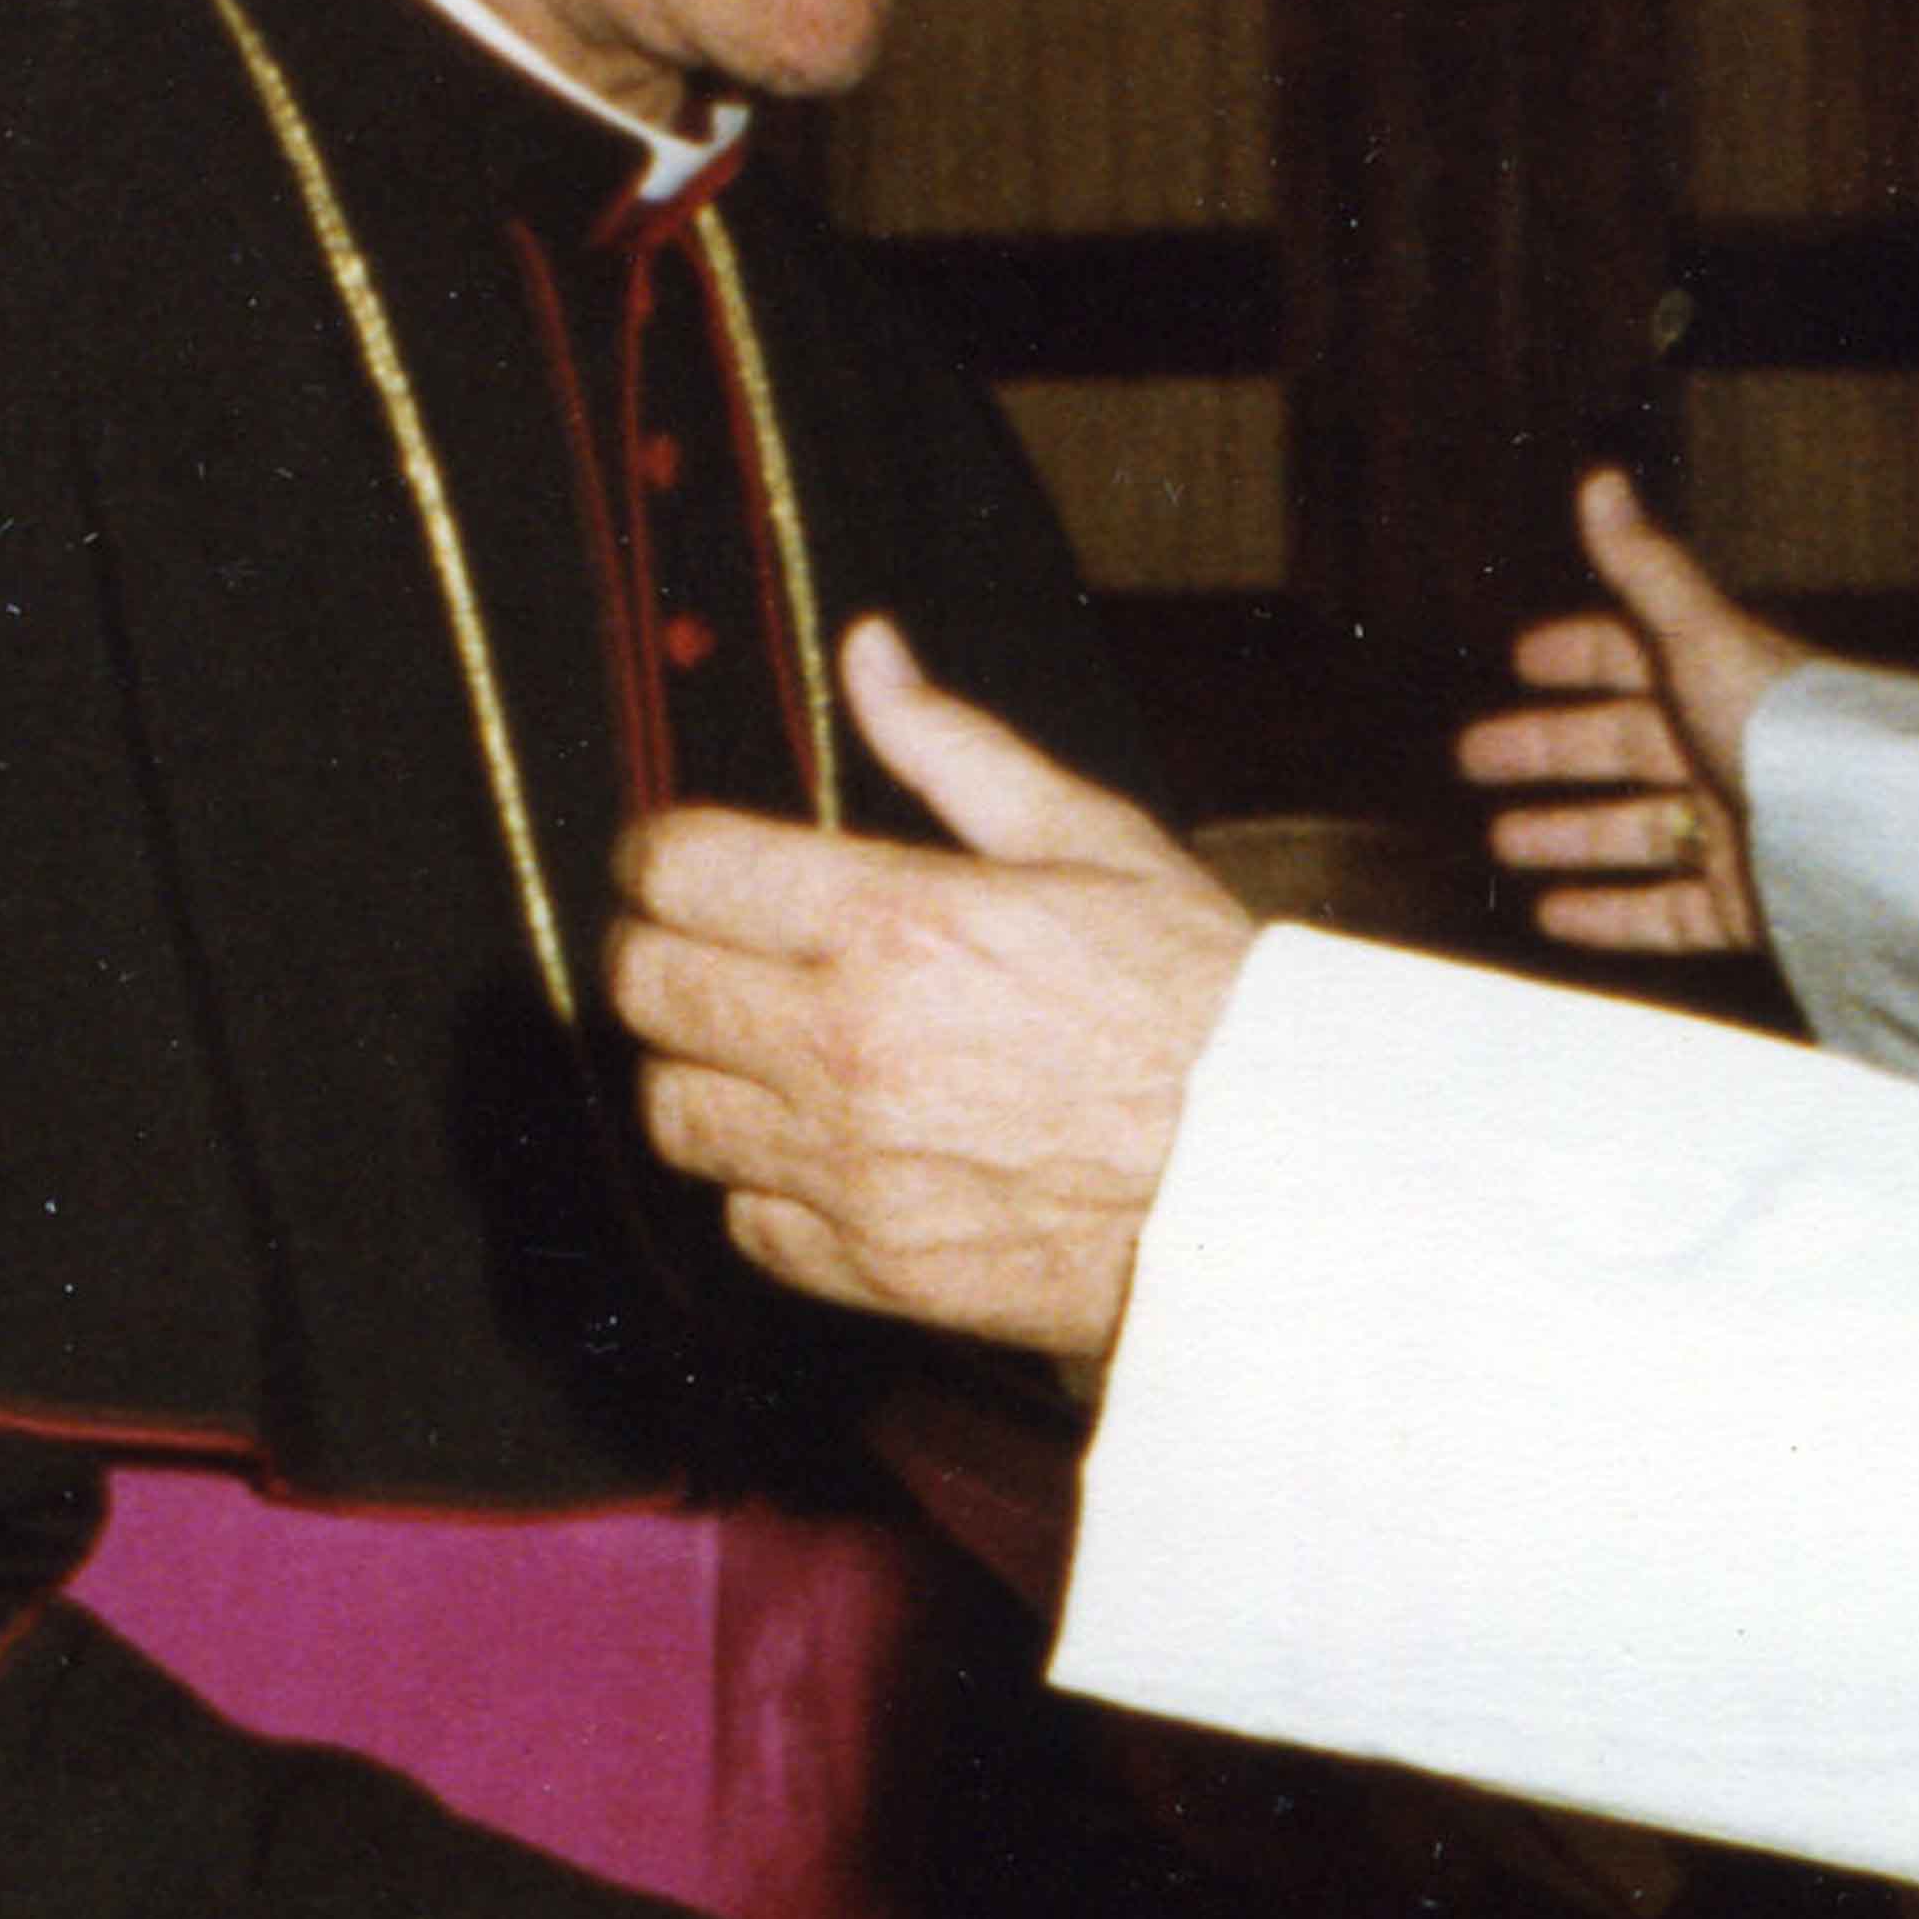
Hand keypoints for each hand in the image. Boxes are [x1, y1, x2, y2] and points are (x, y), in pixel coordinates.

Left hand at [615, 618, 1255, 1355]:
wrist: (1273, 1173)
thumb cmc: (1195, 996)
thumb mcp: (1088, 837)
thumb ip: (951, 746)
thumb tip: (866, 654)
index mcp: (890, 922)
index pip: (678, 869)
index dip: (661, 852)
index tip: (682, 861)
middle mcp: (846, 1045)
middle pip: (645, 987)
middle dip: (659, 951)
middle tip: (709, 946)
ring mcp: (850, 1166)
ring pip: (674, 1111)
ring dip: (702, 1071)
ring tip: (768, 1051)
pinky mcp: (871, 1265)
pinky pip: (744, 1221)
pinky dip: (764, 1186)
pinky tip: (827, 1150)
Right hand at [1456, 468, 1812, 955]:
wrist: (1870, 836)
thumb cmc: (1791, 726)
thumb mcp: (1702, 640)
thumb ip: (1645, 569)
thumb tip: (1599, 477)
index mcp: (1718, 677)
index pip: (1637, 655)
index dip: (1579, 655)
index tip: (1521, 660)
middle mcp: (1727, 750)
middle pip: (1623, 745)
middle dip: (1548, 748)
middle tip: (1472, 759)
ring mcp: (1740, 831)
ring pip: (1638, 831)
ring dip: (1568, 833)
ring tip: (1502, 843)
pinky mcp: (1748, 904)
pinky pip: (1668, 913)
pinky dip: (1610, 915)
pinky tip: (1554, 917)